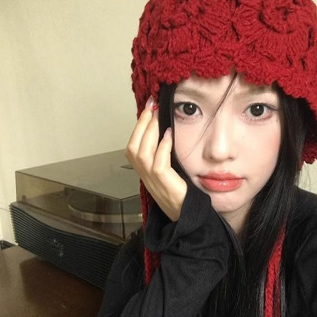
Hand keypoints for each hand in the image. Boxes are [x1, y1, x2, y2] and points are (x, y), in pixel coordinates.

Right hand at [125, 98, 186, 221]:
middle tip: (152, 105)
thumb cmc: (176, 190)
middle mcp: (143, 172)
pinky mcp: (162, 181)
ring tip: (158, 116)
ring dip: (150, 131)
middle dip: (142, 123)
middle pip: (134, 144)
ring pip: (142, 151)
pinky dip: (162, 146)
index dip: (139, 124)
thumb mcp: (165, 168)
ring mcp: (151, 178)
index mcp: (142, 168)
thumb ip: (161, 152)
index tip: (148, 106)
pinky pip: (158, 161)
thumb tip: (165, 129)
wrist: (183, 211)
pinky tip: (168, 135)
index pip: (133, 143)